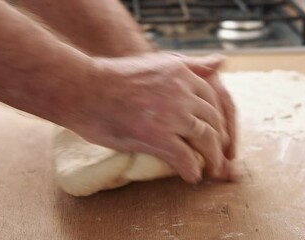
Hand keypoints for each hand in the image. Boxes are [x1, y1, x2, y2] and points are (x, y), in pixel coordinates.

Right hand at [63, 52, 230, 182]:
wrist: (83, 89)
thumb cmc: (113, 78)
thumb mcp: (156, 63)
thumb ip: (190, 65)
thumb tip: (221, 61)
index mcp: (180, 73)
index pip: (215, 100)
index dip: (220, 121)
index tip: (220, 134)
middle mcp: (180, 91)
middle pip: (214, 122)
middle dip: (220, 143)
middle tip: (221, 157)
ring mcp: (170, 114)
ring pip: (205, 140)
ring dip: (212, 160)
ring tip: (212, 171)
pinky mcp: (156, 136)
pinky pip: (185, 158)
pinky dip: (191, 171)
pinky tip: (191, 177)